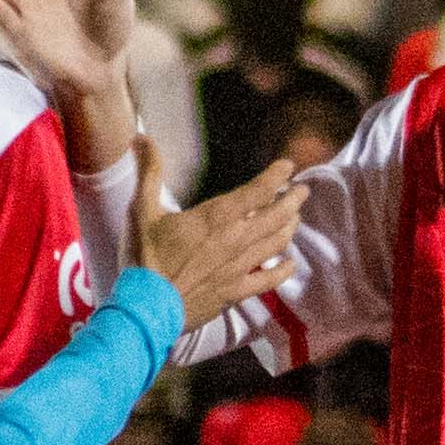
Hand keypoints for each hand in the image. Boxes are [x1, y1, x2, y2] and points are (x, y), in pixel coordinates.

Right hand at [142, 160, 314, 325]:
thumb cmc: (144, 258)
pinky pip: (269, 279)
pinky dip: (284, 270)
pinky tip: (291, 264)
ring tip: (296, 217)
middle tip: (303, 191)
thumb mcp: (141, 210)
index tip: (288, 166)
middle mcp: (235, 239)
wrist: (147, 308)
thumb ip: (149, 172)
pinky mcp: (237, 291)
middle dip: (293, 200)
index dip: (276, 176)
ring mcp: (239, 267)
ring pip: (276, 243)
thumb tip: (141, 137)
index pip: (257, 191)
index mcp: (216, 217)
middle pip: (276, 216)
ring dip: (289, 227)